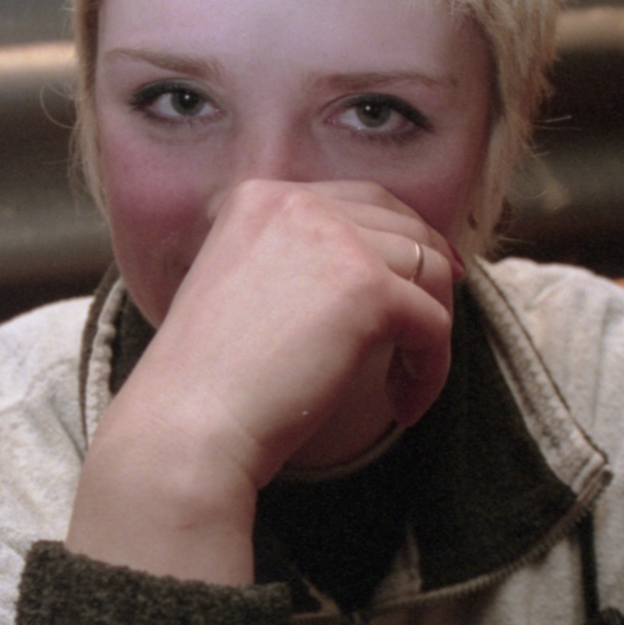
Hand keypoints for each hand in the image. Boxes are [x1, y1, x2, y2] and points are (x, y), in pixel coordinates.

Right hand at [67, 179, 461, 584]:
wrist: (188, 425)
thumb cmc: (209, 386)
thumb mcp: (246, 294)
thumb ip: (300, 268)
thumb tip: (385, 273)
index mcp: (259, 199)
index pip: (360, 201)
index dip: (402, 239)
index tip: (421, 281)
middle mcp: (297, 203)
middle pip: (405, 226)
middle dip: (431, 276)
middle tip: (435, 326)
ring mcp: (335, 239)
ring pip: (430, 273)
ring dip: (430, 333)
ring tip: (404, 386)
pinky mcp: (367, 288)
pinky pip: (434, 323)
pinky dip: (431, 369)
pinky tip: (403, 406)